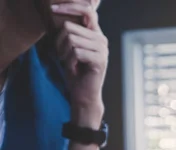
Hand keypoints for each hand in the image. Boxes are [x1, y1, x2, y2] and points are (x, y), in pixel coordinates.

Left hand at [52, 1, 106, 125]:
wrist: (83, 94)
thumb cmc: (75, 71)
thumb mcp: (71, 48)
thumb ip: (72, 32)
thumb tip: (60, 13)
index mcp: (96, 34)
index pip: (87, 10)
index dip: (70, 6)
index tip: (53, 8)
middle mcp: (101, 39)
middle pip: (69, 27)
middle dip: (58, 42)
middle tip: (62, 55)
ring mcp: (102, 50)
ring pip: (71, 39)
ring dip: (63, 53)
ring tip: (68, 62)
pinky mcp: (100, 60)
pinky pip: (76, 52)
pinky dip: (69, 61)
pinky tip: (74, 68)